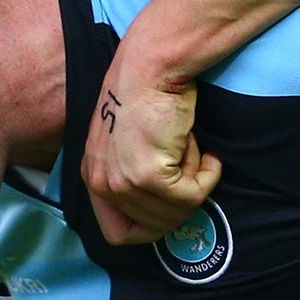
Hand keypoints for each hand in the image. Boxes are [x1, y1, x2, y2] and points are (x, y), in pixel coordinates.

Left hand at [80, 41, 221, 244]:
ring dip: (193, 179)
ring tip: (185, 146)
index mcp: (92, 176)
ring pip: (177, 212)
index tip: (170, 204)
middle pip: (155, 227)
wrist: (151, 65)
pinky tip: (201, 147)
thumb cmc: (146, 95)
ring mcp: (123, 182)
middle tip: (183, 161)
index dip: (151, 227)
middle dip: (180, 198)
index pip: (117, 234)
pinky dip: (207, 174)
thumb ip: (130, 176)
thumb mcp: (123, 144)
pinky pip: (193, 194)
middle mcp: (101, 183)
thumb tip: (162, 209)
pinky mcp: (149, 176)